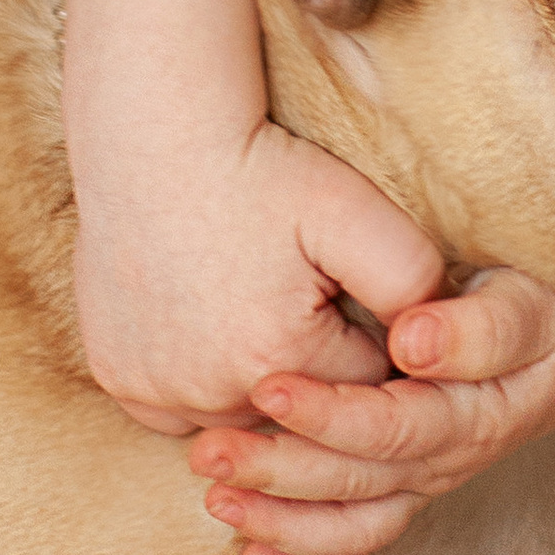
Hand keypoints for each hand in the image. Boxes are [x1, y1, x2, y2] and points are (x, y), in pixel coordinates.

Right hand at [72, 119, 448, 435]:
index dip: (368, 338)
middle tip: (294, 287)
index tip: (349, 290)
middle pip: (300, 412)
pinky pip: (177, 409)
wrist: (157, 138)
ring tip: (254, 303)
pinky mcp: (117, 379)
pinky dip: (196, 382)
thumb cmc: (262, 171)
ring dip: (257, 380)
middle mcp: (211, 395)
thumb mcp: (357, 216)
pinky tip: (205, 327)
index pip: (363, 391)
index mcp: (279, 362)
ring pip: (240, 417)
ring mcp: (156, 392)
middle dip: (314, 363)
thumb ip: (414, 284)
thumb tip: (438, 349)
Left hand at [190, 268, 554, 554]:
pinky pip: (351, 541)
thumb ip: (477, 327)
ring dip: (278, 521)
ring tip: (214, 501)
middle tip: (208, 452)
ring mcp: (419, 488)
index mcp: (467, 418)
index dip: (328, 413)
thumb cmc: (534, 326)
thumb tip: (413, 339)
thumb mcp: (524, 308)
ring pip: (348, 523)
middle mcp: (441, 465)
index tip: (268, 388)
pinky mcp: (399, 495)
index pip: (391, 425)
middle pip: (354, 481)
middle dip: (277, 471)